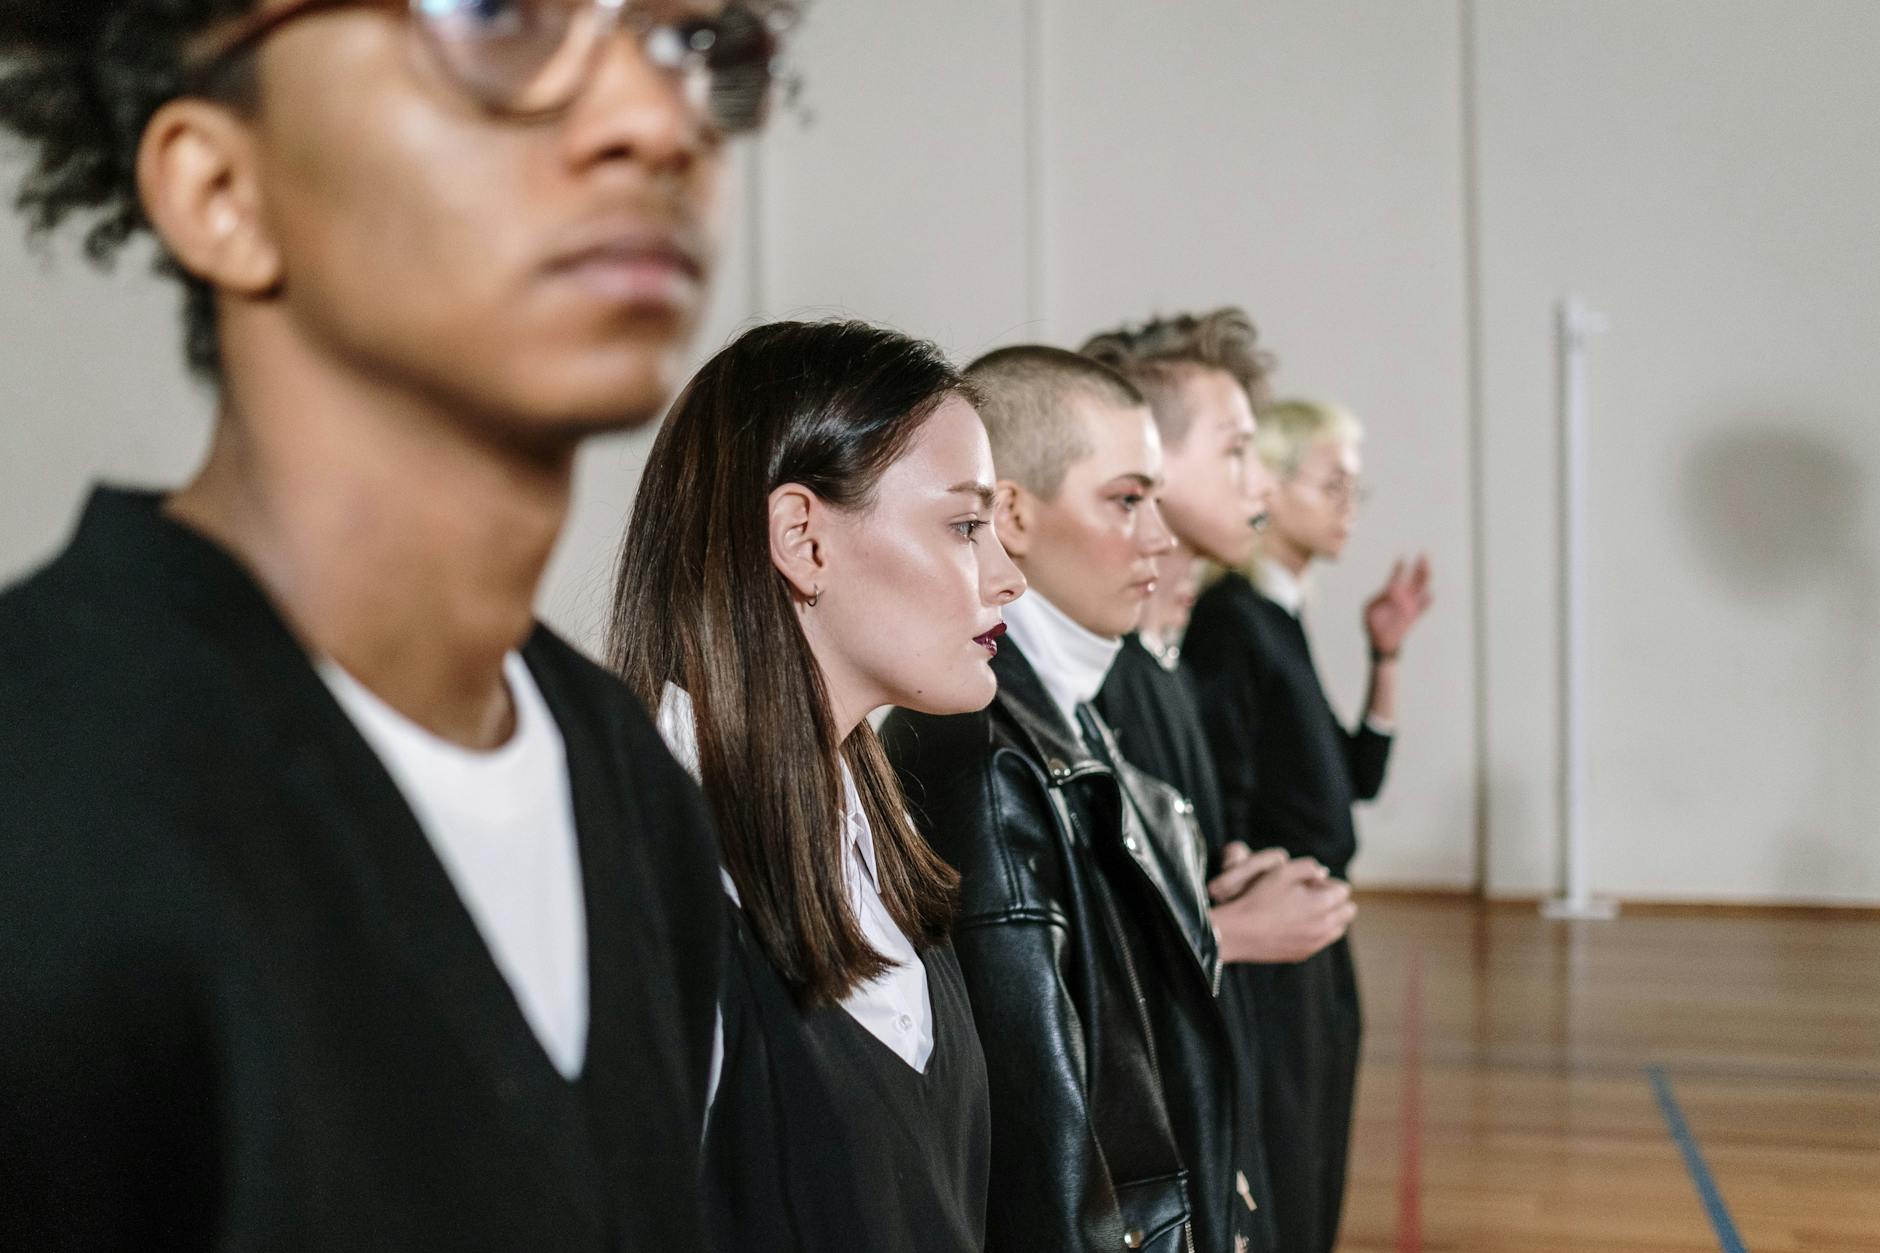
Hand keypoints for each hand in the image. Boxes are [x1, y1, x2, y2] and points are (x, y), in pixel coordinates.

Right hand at [1208, 845, 1355, 963]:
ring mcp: (1315, 943)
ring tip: (1305, 910)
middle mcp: (1325, 926)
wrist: (1237, 932)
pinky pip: (1322, 941)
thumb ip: (1309, 867)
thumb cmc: (1259, 898)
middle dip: (1335, 900)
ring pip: (1338, 928)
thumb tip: (1323, 873)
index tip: (1308, 883)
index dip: (1326, 882)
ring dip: (1329, 917)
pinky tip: (1295, 924)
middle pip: (1348, 911)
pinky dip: (1317, 931)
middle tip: (1311, 896)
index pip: (1343, 890)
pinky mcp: (1304, 954)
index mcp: (1323, 903)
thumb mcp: (1282, 872)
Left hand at [1364, 555, 1432, 658]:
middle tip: (1423, 554)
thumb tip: (1391, 591)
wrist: (1380, 642)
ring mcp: (1410, 605)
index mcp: (1390, 592)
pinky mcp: (1414, 616)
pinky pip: (1423, 607)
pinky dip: (1427, 601)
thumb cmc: (1372, 623)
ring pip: (1422, 588)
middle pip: (1414, 578)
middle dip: (1419, 566)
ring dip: (1425, 577)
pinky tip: (1430, 595)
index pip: (1396, 576)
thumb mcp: (1370, 608)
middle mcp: (1403, 596)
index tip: (1401, 557)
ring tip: (1427, 567)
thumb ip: (1379, 598)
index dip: (1399, 567)